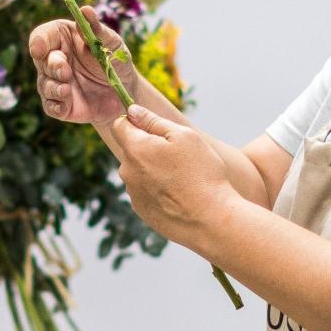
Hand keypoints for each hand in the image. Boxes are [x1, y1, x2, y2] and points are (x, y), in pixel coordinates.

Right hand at [28, 4, 139, 124]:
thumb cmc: (117, 61)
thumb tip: (85, 10)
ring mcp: (55, 82)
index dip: (38, 41)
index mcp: (63, 38)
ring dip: (53, 87)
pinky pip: (50, 106)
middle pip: (41, 60)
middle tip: (65, 70)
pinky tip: (67, 104)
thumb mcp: (112, 43)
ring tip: (67, 89)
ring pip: (44, 84)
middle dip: (51, 66)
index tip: (40, 49)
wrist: (125, 92)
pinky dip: (56, 105)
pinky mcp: (60, 104)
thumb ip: (97, 30)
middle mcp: (55, 59)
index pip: (42, 35)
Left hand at [107, 103, 237, 245]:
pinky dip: (158, 189)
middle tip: (177, 155)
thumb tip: (132, 111)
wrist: (211, 219)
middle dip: (148, 147)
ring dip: (153, 169)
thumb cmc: (201, 173)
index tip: (152, 126)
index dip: (135, 121)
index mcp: (135, 149)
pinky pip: (145, 191)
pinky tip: (179, 194)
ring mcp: (133, 194)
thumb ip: (153, 121)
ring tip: (181, 178)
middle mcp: (127, 172)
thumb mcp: (184, 136)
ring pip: (138, 172)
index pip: (119, 125)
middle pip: (131, 150)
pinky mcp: (142, 211)